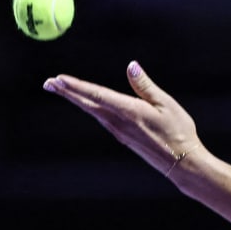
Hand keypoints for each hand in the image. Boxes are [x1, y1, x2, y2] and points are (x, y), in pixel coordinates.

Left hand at [43, 61, 203, 177]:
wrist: (182, 163)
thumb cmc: (179, 132)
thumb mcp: (166, 104)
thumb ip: (145, 86)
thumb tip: (131, 65)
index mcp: (130, 111)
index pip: (97, 95)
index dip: (76, 86)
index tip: (58, 79)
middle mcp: (119, 123)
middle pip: (87, 104)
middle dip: (67, 93)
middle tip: (48, 83)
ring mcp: (120, 132)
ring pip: (93, 112)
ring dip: (76, 99)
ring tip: (61, 89)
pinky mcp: (123, 137)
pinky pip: (102, 119)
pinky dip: (90, 108)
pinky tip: (87, 104)